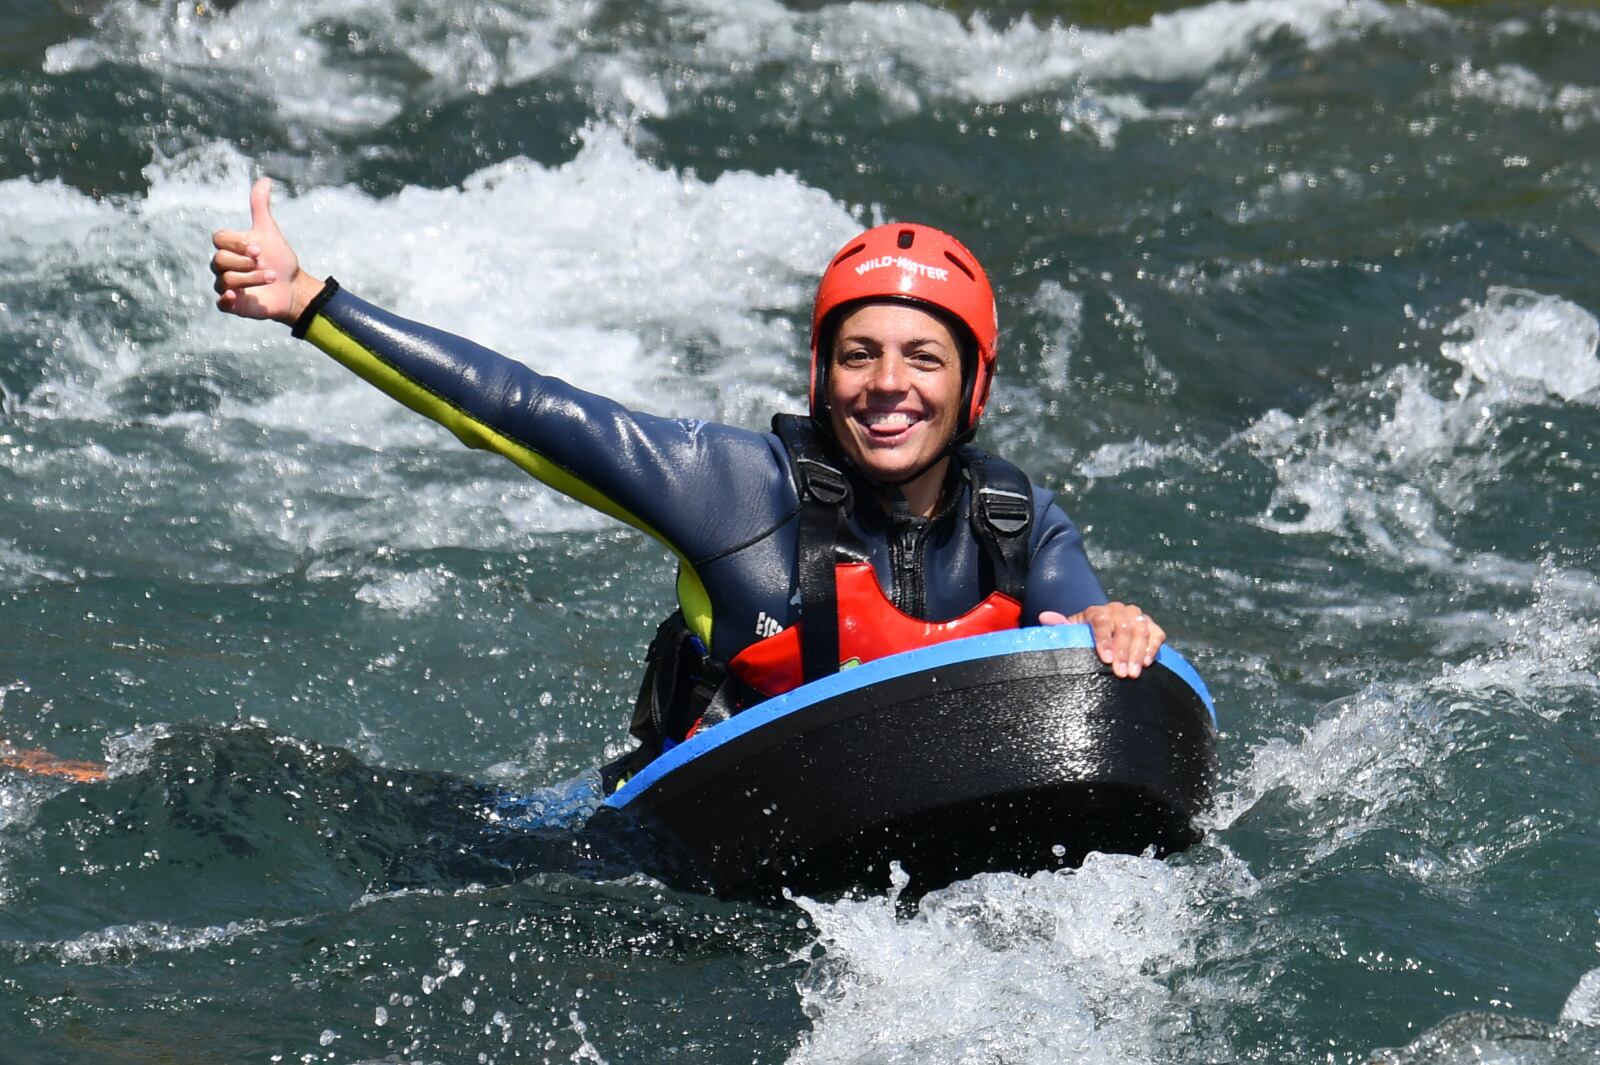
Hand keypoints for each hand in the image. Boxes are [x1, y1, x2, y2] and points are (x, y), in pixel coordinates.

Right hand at [210, 177, 323, 324]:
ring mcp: (226, 285)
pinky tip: (236, 296)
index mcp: (229, 247)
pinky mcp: (232, 304)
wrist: (293, 287)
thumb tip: (264, 179)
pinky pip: (220, 303)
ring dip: (250, 279)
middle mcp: (223, 265)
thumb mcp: (269, 232)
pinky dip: (225, 299)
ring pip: (225, 280)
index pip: (219, 239)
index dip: (237, 243)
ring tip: (271, 278)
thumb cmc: (278, 259)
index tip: (258, 249)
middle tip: (266, 264)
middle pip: (219, 260)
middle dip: (245, 263)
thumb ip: (260, 208)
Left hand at [1040, 602, 1164, 678]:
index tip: (1106, 659)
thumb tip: (1044, 617)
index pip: (1102, 621)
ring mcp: (1136, 616)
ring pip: (1142, 630)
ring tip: (1134, 674)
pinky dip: (1153, 647)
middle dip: (1123, 652)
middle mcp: (1118, 609)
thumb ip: (1060, 627)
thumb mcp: (1071, 635)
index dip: (1104, 639)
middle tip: (1121, 674)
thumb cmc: (1084, 639)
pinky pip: (1157, 634)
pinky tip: (1146, 663)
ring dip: (1139, 652)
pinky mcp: (1151, 625)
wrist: (1104, 637)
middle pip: (1124, 627)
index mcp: (1096, 611)